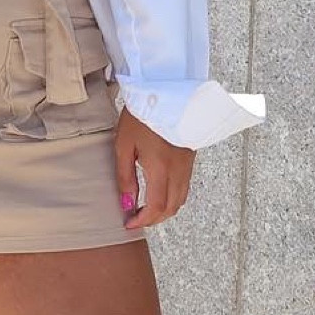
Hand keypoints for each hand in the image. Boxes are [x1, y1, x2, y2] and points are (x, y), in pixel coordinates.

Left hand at [116, 110, 193, 230]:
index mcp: (160, 167)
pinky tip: (158, 192)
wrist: (165, 91)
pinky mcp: (190, 157)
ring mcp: (187, 164)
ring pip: (181, 199)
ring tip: (145, 207)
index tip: (129, 223)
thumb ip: (125, 177)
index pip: (156, 207)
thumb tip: (126, 204)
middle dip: (154, 219)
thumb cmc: (140, 116)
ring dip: (164, 209)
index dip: (143, 221)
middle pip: (171, 208)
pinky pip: (184, 186)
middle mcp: (178, 169)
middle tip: (135, 218)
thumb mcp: (124, 145)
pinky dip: (172, 197)